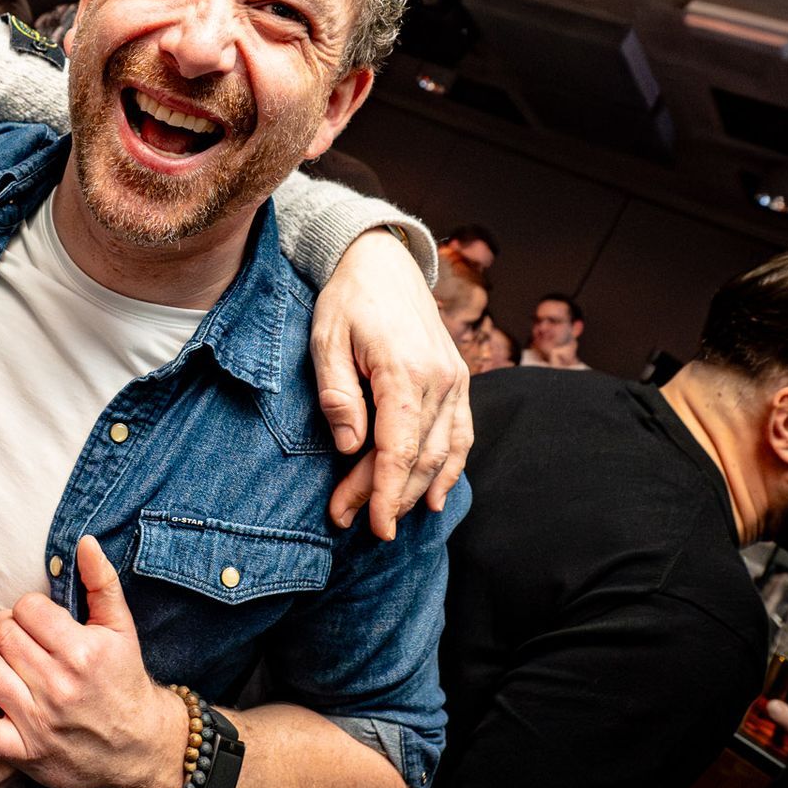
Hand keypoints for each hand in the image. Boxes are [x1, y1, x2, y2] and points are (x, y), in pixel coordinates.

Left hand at [0, 536, 188, 787]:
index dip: (27, 608)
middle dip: (4, 626)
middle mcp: (59, 686)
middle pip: (3, 634)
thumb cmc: (124, 681)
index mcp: (83, 651)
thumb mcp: (122, 628)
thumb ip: (102, 581)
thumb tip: (84, 541)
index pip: (27, 608)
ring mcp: (38, 721)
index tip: (35, 618)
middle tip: (13, 634)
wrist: (139, 746)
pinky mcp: (23, 751)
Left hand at [314, 229, 472, 539]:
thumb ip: (338, 395)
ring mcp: (455, 379)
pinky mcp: (459, 379)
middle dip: (386, 496)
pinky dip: (451, 468)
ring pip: (444, 452)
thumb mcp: (326, 340)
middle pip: (418, 457)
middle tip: (349, 520)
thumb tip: (350, 447)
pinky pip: (461, 433)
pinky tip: (434, 497)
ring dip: (415, 490)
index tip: (369, 525)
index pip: (398, 449)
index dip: (383, 493)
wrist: (382, 261)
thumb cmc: (347, 300)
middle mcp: (439, 379)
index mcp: (404, 371)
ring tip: (386, 518)